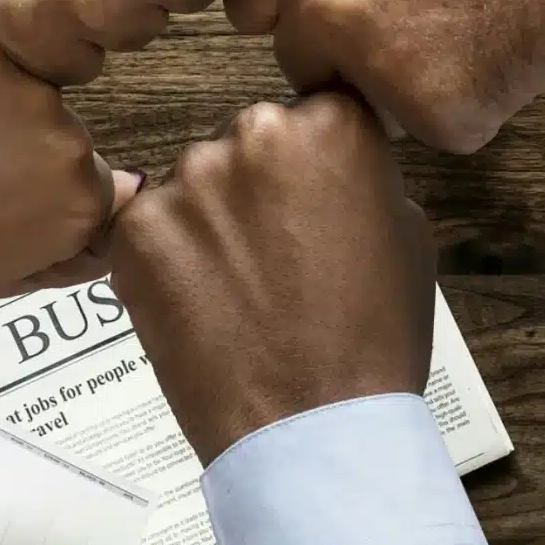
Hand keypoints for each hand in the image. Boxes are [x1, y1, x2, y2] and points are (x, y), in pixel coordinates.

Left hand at [0, 25, 138, 303]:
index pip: (94, 188)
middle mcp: (72, 140)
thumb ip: (76, 248)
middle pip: (67, 138)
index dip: (43, 198)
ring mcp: (29, 86)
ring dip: (1, 109)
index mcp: (82, 203)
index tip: (2, 205)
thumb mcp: (6, 275)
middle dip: (26, 151)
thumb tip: (126, 200)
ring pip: (33, 94)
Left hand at [101, 93, 433, 464]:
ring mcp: (188, 179)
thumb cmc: (373, 339)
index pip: (312, 117)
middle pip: (247, 145)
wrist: (313, 428)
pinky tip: (197, 306)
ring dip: (207, 224)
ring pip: (194, 185)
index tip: (312, 208)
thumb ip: (361, 178)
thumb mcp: (408, 235)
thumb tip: (327, 168)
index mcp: (331, 125)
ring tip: (236, 292)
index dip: (311, 168)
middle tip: (273, 259)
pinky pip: (147, 228)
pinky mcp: (136, 228)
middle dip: (255, 190)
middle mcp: (255, 132)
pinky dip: (164, 261)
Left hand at [224, 0, 544, 152]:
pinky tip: (492, 51)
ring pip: (366, 106)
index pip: (248, 13)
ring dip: (403, 86)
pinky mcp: (434, 114)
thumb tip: (285, 6)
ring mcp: (376, 68)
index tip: (318, 18)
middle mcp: (322, 10)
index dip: (290, 16)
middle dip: (346, 57)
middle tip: (416, 19)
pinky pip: (433, 128)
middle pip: (304, 67)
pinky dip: (464, 104)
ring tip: (460, 26)